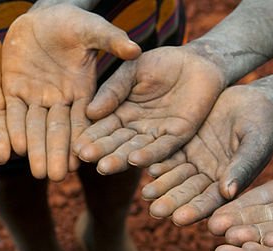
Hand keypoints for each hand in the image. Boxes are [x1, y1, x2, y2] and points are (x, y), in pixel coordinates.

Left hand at [1, 4, 140, 180]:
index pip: (84, 120)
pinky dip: (11, 131)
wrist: (39, 15)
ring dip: (36, 150)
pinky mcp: (14, 93)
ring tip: (37, 173)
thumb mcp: (90, 28)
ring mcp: (36, 99)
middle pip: (58, 131)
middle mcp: (59, 101)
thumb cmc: (70, 20)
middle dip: (57, 153)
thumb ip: (110, 40)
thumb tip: (136, 49)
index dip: (84, 138)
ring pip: (35, 128)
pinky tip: (12, 149)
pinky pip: (12, 115)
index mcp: (82, 91)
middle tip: (56, 177)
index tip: (85, 157)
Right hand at [76, 46, 224, 174]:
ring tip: (104, 167)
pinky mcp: (177, 138)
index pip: (102, 128)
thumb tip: (89, 112)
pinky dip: (149, 156)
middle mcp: (136, 130)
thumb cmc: (161, 63)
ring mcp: (156, 136)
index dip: (89, 136)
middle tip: (84, 159)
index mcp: (121, 114)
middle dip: (101, 151)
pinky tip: (135, 160)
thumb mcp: (131, 72)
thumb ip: (113, 91)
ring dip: (119, 160)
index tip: (75, 144)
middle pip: (115, 144)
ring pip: (135, 151)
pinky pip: (162, 149)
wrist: (197, 61)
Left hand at [142, 84, 272, 223]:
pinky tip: (144, 166)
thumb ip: (242, 166)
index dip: (195, 210)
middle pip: (188, 193)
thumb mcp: (256, 142)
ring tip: (145, 194)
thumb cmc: (262, 122)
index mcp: (229, 184)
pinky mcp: (183, 147)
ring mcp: (195, 163)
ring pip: (175, 177)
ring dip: (161, 186)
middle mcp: (209, 178)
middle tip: (155, 212)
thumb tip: (228, 193)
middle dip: (172, 203)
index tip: (178, 220)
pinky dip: (157, 162)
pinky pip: (168, 156)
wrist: (253, 99)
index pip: (210, 202)